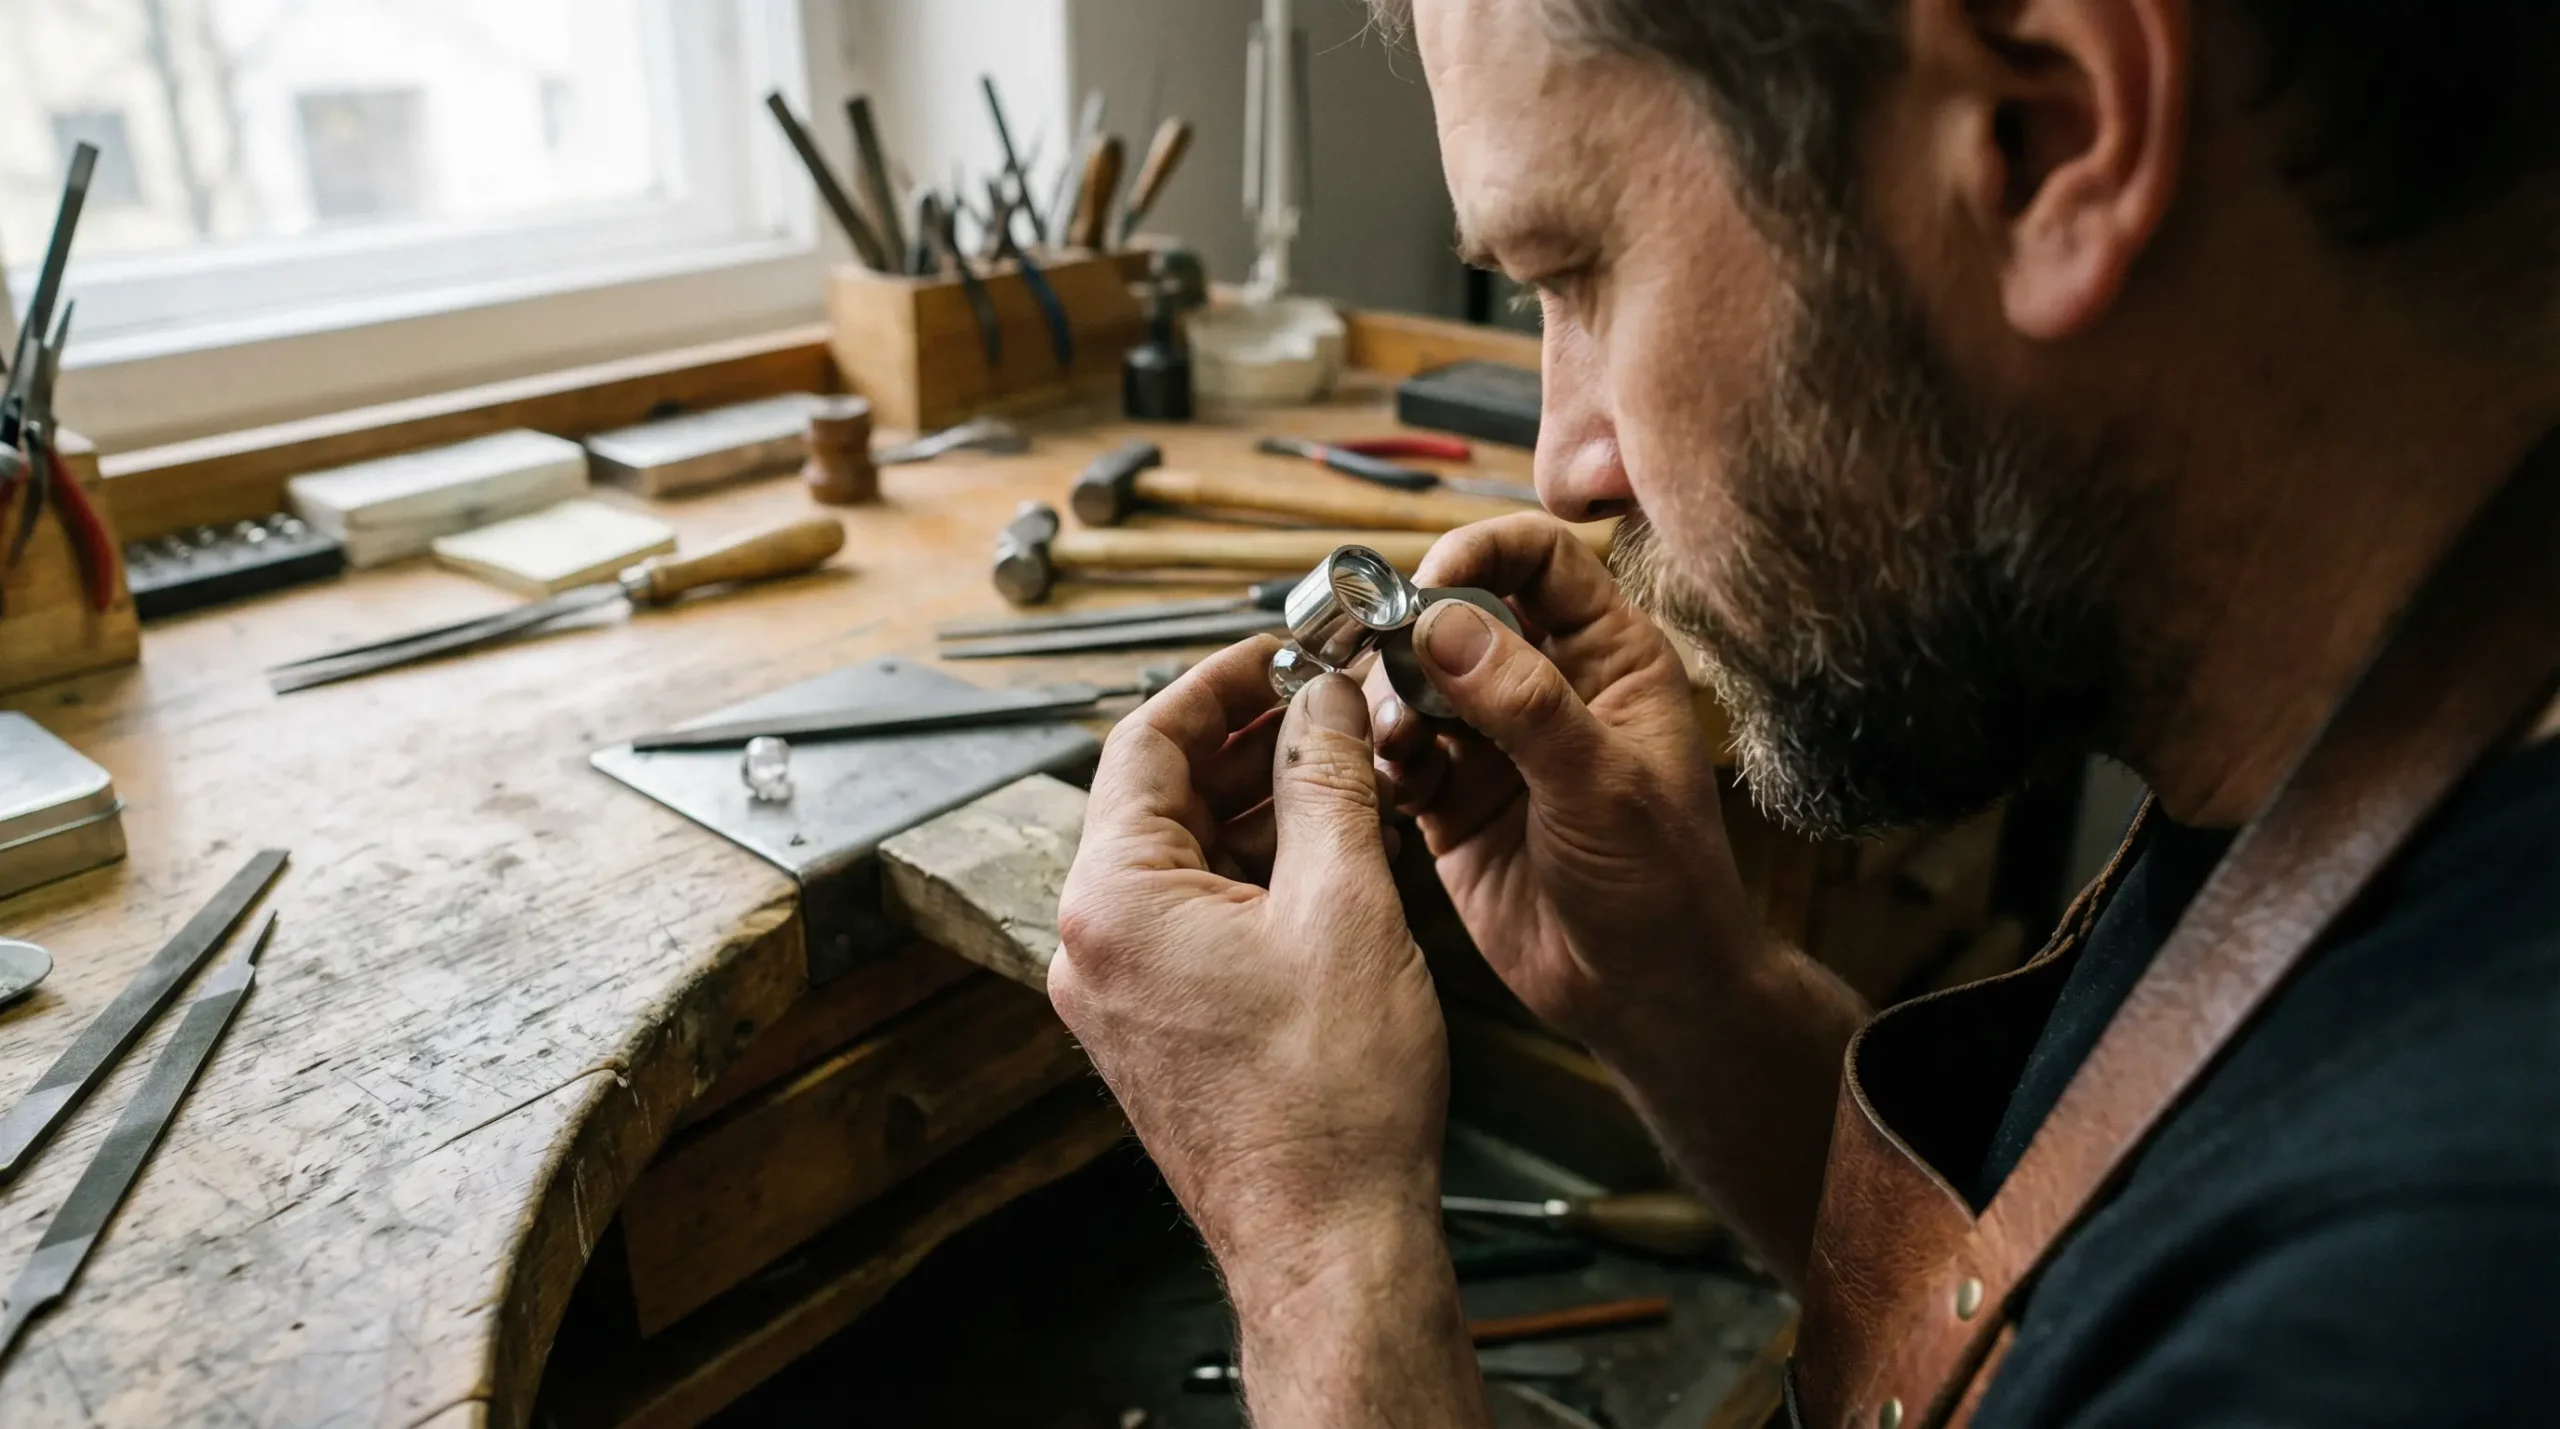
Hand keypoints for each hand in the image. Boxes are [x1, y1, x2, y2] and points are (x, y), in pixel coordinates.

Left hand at [1049, 638, 1448, 1285]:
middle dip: (1244, 742)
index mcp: (1113, 902)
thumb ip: (1327, 784)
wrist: (1329, 1246)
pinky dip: (1252, 873)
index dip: (1220, 682)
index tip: (1280, 650)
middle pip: (1158, 798)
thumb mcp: (1346, 906)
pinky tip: (1326, 853)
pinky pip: (1193, 917)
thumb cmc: (1330, 1103)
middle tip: (1323, 700)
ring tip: (1340, 768)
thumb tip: (1323, 702)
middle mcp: (1095, 946)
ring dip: (1254, 806)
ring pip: (1181, 860)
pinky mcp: (1158, 1031)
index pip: (1145, 741)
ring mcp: (1120, 995)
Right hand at [1368, 515, 1757, 1046]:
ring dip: (1390, 703)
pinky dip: (1383, 761)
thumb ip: (1524, 701)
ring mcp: (1493, 742)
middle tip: (1381, 666)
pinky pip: (1395, 754)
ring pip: (1413, 682)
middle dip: (1410, 634)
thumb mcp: (1602, 783)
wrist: (1644, 996)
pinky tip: (1400, 791)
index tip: (1423, 588)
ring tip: (1401, 748)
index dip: (1478, 554)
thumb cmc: (1661, 885)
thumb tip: (1442, 622)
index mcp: (1607, 657)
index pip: (1538, 559)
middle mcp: (1545, 686)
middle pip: (1457, 613)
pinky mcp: (1451, 799)